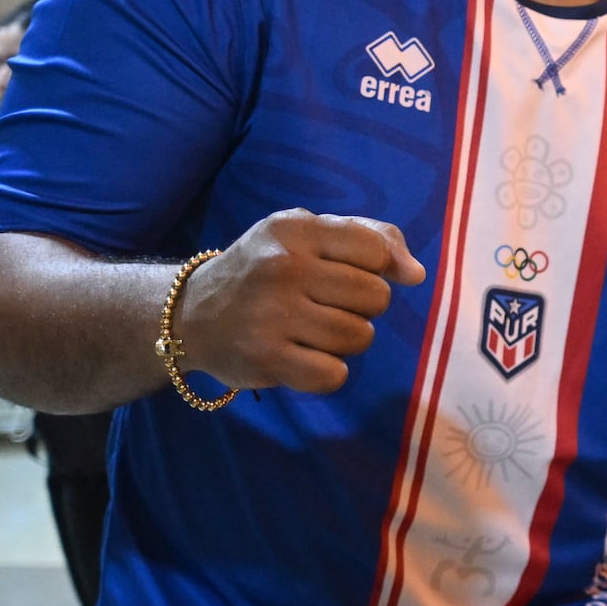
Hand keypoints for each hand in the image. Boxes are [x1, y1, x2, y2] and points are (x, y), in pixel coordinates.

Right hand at [171, 210, 425, 393]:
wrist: (190, 314)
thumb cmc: (267, 270)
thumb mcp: (308, 235)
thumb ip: (371, 238)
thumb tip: (415, 274)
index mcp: (296, 230)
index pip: (375, 250)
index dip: (375, 268)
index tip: (348, 273)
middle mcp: (282, 268)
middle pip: (375, 298)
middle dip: (362, 307)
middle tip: (327, 306)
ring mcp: (271, 315)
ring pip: (359, 337)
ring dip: (346, 340)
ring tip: (314, 331)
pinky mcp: (266, 360)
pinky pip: (334, 375)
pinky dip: (327, 372)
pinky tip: (303, 357)